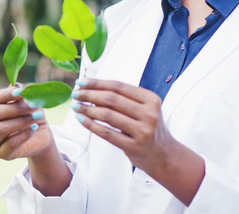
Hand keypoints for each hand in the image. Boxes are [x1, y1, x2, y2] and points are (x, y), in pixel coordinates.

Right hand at [0, 85, 51, 160]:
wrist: (39, 136)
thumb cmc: (28, 115)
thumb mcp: (26, 102)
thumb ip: (19, 94)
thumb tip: (16, 85)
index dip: (5, 94)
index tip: (21, 91)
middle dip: (15, 108)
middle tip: (33, 104)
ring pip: (2, 129)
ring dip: (21, 121)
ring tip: (37, 116)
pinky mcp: (1, 154)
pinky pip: (11, 143)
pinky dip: (24, 134)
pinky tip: (34, 128)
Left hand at [72, 78, 204, 205]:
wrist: (163, 155)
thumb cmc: (147, 127)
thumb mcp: (144, 109)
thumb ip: (124, 98)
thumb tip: (91, 87)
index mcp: (151, 99)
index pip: (118, 86)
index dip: (97, 83)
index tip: (81, 82)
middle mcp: (149, 114)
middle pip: (112, 99)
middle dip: (89, 94)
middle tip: (75, 94)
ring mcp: (143, 131)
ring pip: (108, 115)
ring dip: (87, 109)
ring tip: (75, 106)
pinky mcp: (134, 147)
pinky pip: (107, 133)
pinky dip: (91, 125)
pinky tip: (81, 120)